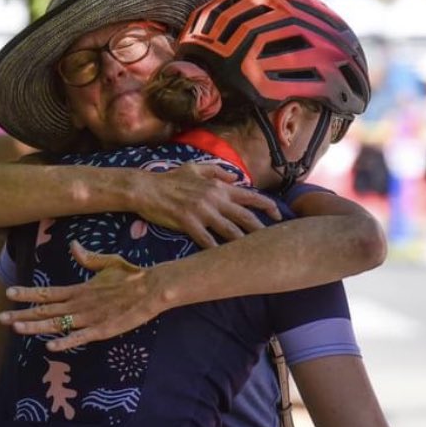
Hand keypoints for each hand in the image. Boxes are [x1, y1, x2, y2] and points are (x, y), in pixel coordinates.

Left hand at [0, 241, 166, 351]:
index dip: (27, 293)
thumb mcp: (107, 262)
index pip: (47, 292)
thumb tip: (73, 246)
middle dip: (22, 314)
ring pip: (57, 324)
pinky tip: (49, 346)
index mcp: (79, 289)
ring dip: (35, 327)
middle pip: (45, 310)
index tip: (9, 293)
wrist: (151, 288)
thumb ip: (88, 258)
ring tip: (15, 329)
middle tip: (1, 317)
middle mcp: (80, 303)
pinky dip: (65, 342)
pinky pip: (80, 337)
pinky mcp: (103, 330)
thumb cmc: (131, 274)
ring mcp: (90, 318)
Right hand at [135, 163, 280, 247]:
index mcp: (218, 186)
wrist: (147, 189)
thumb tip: (235, 178)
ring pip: (230, 231)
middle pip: (245, 216)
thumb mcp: (195, 167)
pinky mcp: (189, 223)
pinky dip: (217, 250)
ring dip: (243, 243)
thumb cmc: (170, 178)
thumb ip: (216, 171)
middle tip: (272, 241)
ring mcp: (202, 211)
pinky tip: (224, 260)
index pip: (250, 196)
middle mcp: (214, 199)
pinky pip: (207, 240)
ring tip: (253, 254)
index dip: (267, 206)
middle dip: (261, 230)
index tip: (278, 215)